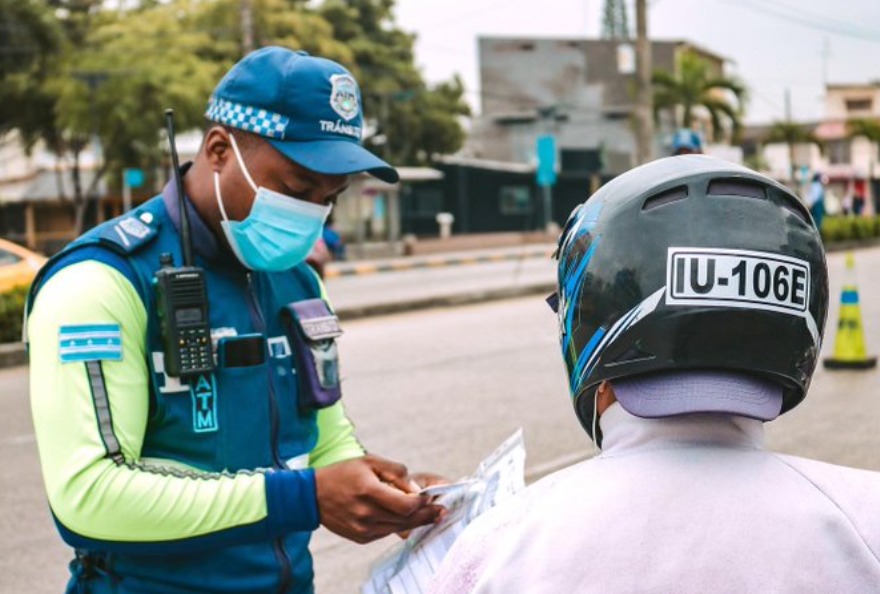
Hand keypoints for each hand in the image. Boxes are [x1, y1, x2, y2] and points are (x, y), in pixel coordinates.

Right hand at [315, 455, 444, 543]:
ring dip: (415, 521)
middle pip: (407, 519)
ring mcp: (363, 528)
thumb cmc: (344, 474)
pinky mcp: (361, 537)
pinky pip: (386, 532)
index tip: (431, 498)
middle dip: (426, 514)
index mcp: (369, 491)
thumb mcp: (369, 462)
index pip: (406, 505)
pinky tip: (405, 518)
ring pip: (399, 527)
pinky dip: (397, 524)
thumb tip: (414, 487)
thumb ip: (395, 471)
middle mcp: (366, 513)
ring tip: (430, 515)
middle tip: (441, 511)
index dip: (422, 503)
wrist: (313, 496)